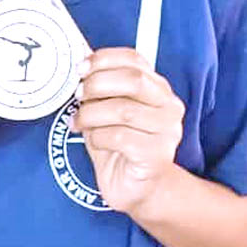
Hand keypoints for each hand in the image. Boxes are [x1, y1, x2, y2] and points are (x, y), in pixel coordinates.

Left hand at [71, 47, 184, 216]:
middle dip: (98, 84)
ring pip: (123, 110)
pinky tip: (94, 140)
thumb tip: (80, 59)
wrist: (136, 187)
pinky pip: (120, 137)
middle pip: (133, 80)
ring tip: (80, 122)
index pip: (134, 59)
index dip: (104, 59)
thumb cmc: (118, 143)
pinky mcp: (157, 156)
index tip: (80, 68)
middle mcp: (168, 105)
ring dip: (92, 114)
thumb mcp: (107, 107)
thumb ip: (100, 84)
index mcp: (157, 86)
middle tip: (78, 95)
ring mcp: (167, 131)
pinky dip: (98, 136)